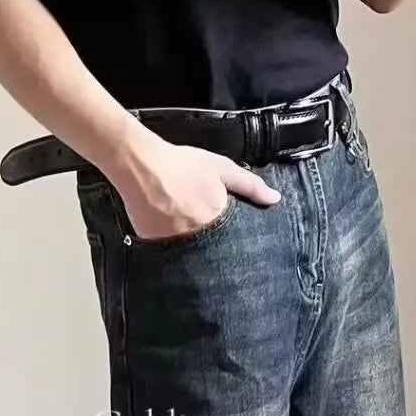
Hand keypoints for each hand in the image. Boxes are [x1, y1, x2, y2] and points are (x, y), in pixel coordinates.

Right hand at [109, 133, 281, 242]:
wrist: (141, 165)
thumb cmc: (180, 165)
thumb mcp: (221, 169)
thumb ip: (250, 185)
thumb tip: (274, 199)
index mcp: (217, 221)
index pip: (232, 240)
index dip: (232, 237)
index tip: (227, 230)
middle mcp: (197, 238)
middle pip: (210, 247)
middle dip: (210, 239)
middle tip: (198, 219)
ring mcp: (174, 244)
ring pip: (189, 251)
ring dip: (190, 240)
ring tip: (181, 220)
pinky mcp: (154, 245)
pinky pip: (167, 249)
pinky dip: (170, 240)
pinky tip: (166, 224)